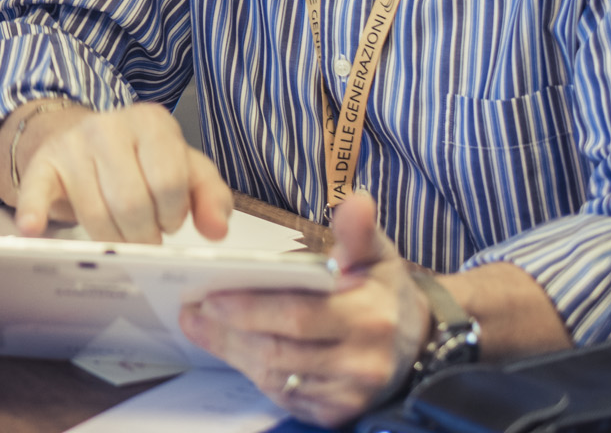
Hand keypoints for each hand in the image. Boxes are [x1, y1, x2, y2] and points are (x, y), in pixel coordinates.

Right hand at [11, 101, 231, 241]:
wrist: (82, 140)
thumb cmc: (142, 161)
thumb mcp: (186, 170)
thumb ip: (211, 196)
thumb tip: (216, 231)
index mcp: (151, 121)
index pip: (168, 181)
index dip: (172, 214)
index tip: (169, 219)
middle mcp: (108, 124)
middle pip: (132, 203)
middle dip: (143, 233)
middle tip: (144, 235)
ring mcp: (72, 144)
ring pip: (97, 214)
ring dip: (112, 239)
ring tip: (120, 234)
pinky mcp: (41, 165)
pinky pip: (36, 192)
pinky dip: (34, 213)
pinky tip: (32, 229)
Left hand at [178, 192, 428, 424]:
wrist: (418, 343)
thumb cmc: (383, 290)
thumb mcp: (377, 254)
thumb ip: (358, 230)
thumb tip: (356, 199)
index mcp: (370, 317)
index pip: (297, 315)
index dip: (250, 308)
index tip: (210, 294)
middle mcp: (362, 363)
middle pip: (278, 349)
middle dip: (228, 330)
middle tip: (192, 309)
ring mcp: (350, 394)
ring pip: (275, 375)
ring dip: (232, 351)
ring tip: (200, 324)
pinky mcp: (337, 414)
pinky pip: (284, 395)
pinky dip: (254, 372)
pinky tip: (233, 349)